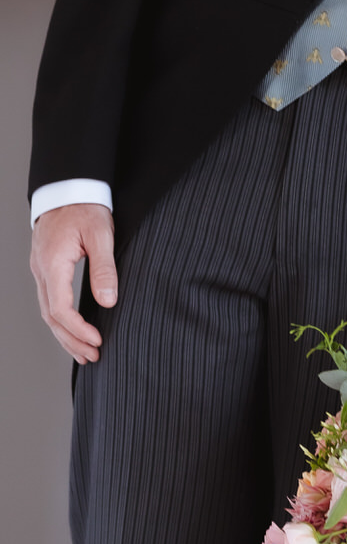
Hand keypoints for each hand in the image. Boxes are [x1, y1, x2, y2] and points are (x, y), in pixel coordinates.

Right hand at [30, 203, 117, 362]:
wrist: (68, 187)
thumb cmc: (85, 207)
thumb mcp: (101, 234)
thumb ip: (104, 268)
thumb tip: (108, 302)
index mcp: (53, 263)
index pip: (59, 308)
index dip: (77, 329)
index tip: (97, 340)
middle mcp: (41, 270)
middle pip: (50, 316)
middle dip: (71, 340)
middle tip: (93, 356)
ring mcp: (40, 270)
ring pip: (47, 312)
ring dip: (65, 335)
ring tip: (84, 353)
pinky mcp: (46, 269)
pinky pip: (49, 301)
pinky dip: (61, 321)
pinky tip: (73, 331)